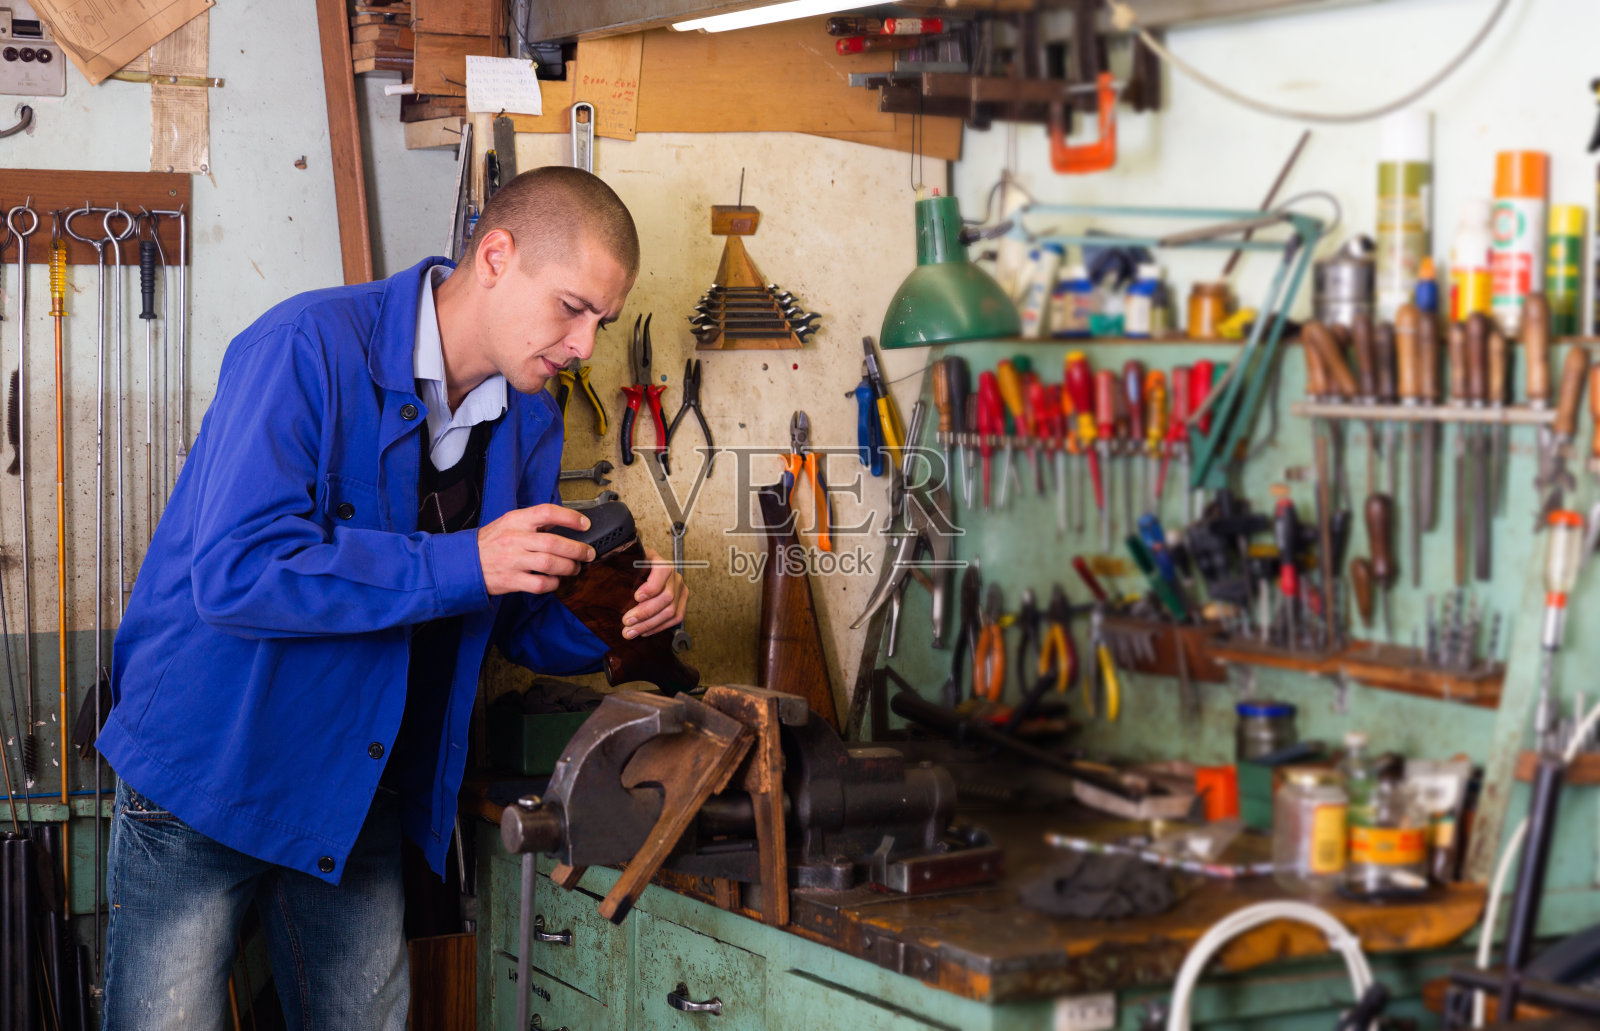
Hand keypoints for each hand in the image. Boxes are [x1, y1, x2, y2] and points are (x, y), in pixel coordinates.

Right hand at [477, 504, 595, 595]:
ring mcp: (513, 561)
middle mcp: (515, 539)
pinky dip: (553, 583)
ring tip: (575, 567)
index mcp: (516, 521)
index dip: (570, 517)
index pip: (547, 512)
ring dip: (569, 567)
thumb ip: (533, 522)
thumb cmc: (490, 542)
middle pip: (553, 542)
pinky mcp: (511, 580)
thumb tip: (563, 523)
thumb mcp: (508, 523)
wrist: (464, 563)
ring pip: (550, 564)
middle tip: (588, 553)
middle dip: (577, 549)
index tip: (584, 524)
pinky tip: (555, 580)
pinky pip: (540, 584)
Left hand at [622, 547, 685, 638]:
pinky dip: (659, 627)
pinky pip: (676, 619)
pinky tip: (644, 631)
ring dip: (649, 624)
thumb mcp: (625, 564)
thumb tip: (598, 569)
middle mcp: (674, 575)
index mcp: (660, 562)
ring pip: (671, 611)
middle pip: (666, 597)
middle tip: (626, 621)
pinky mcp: (681, 603)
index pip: (663, 572)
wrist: (642, 575)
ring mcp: (680, 589)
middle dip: (645, 612)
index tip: (636, 597)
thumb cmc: (631, 570)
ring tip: (630, 632)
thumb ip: (619, 566)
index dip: (651, 586)